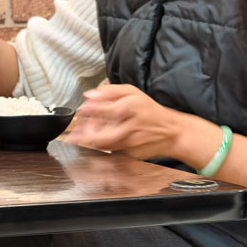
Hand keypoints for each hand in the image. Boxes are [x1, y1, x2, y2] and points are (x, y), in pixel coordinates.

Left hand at [67, 84, 181, 159]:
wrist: (171, 133)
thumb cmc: (151, 112)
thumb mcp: (133, 93)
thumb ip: (110, 91)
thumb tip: (89, 95)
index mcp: (132, 108)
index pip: (107, 110)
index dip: (91, 110)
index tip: (82, 110)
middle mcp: (131, 127)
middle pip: (102, 135)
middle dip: (85, 135)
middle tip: (75, 133)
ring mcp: (131, 143)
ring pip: (104, 146)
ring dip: (90, 141)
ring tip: (82, 136)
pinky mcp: (131, 154)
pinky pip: (111, 152)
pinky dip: (101, 148)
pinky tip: (98, 142)